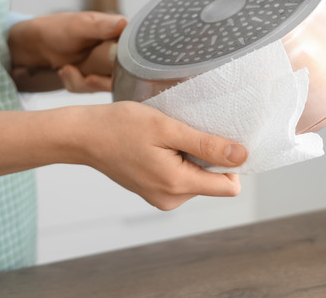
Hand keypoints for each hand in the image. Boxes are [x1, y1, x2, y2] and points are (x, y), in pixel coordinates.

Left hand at [8, 12, 126, 91]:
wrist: (35, 44)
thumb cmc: (57, 28)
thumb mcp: (79, 26)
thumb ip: (101, 27)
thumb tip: (124, 23)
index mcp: (123, 34)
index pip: (139, 55)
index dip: (129, 66)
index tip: (109, 71)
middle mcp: (120, 52)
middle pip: (125, 76)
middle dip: (100, 81)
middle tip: (86, 78)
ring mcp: (109, 67)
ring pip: (107, 86)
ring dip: (83, 82)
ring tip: (65, 69)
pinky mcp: (98, 78)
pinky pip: (93, 90)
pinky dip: (76, 84)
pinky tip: (65, 72)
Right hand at [79, 101, 246, 209]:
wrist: (83, 136)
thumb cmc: (121, 126)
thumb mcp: (168, 128)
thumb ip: (207, 145)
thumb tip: (242, 157)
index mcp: (177, 185)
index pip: (229, 186)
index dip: (231, 162)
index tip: (216, 139)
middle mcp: (171, 199)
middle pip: (214, 181)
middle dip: (207, 156)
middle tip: (183, 133)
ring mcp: (161, 198)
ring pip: (199, 178)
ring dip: (191, 157)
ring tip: (167, 139)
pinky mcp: (155, 192)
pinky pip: (182, 178)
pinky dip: (179, 160)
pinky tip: (160, 146)